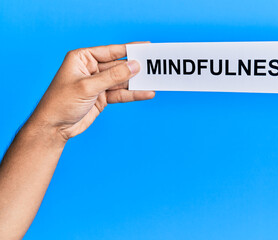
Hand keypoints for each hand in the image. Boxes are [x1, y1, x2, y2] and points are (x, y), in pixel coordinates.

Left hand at [31, 42, 154, 140]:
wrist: (54, 128)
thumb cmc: (61, 102)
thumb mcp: (88, 87)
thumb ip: (113, 76)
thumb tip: (134, 66)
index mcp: (82, 58)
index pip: (110, 51)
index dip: (129, 49)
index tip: (145, 47)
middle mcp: (91, 69)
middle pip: (118, 66)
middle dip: (135, 68)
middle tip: (153, 66)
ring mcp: (98, 84)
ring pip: (122, 81)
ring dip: (137, 82)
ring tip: (154, 81)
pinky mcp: (103, 97)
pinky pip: (121, 94)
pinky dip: (133, 94)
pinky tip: (146, 93)